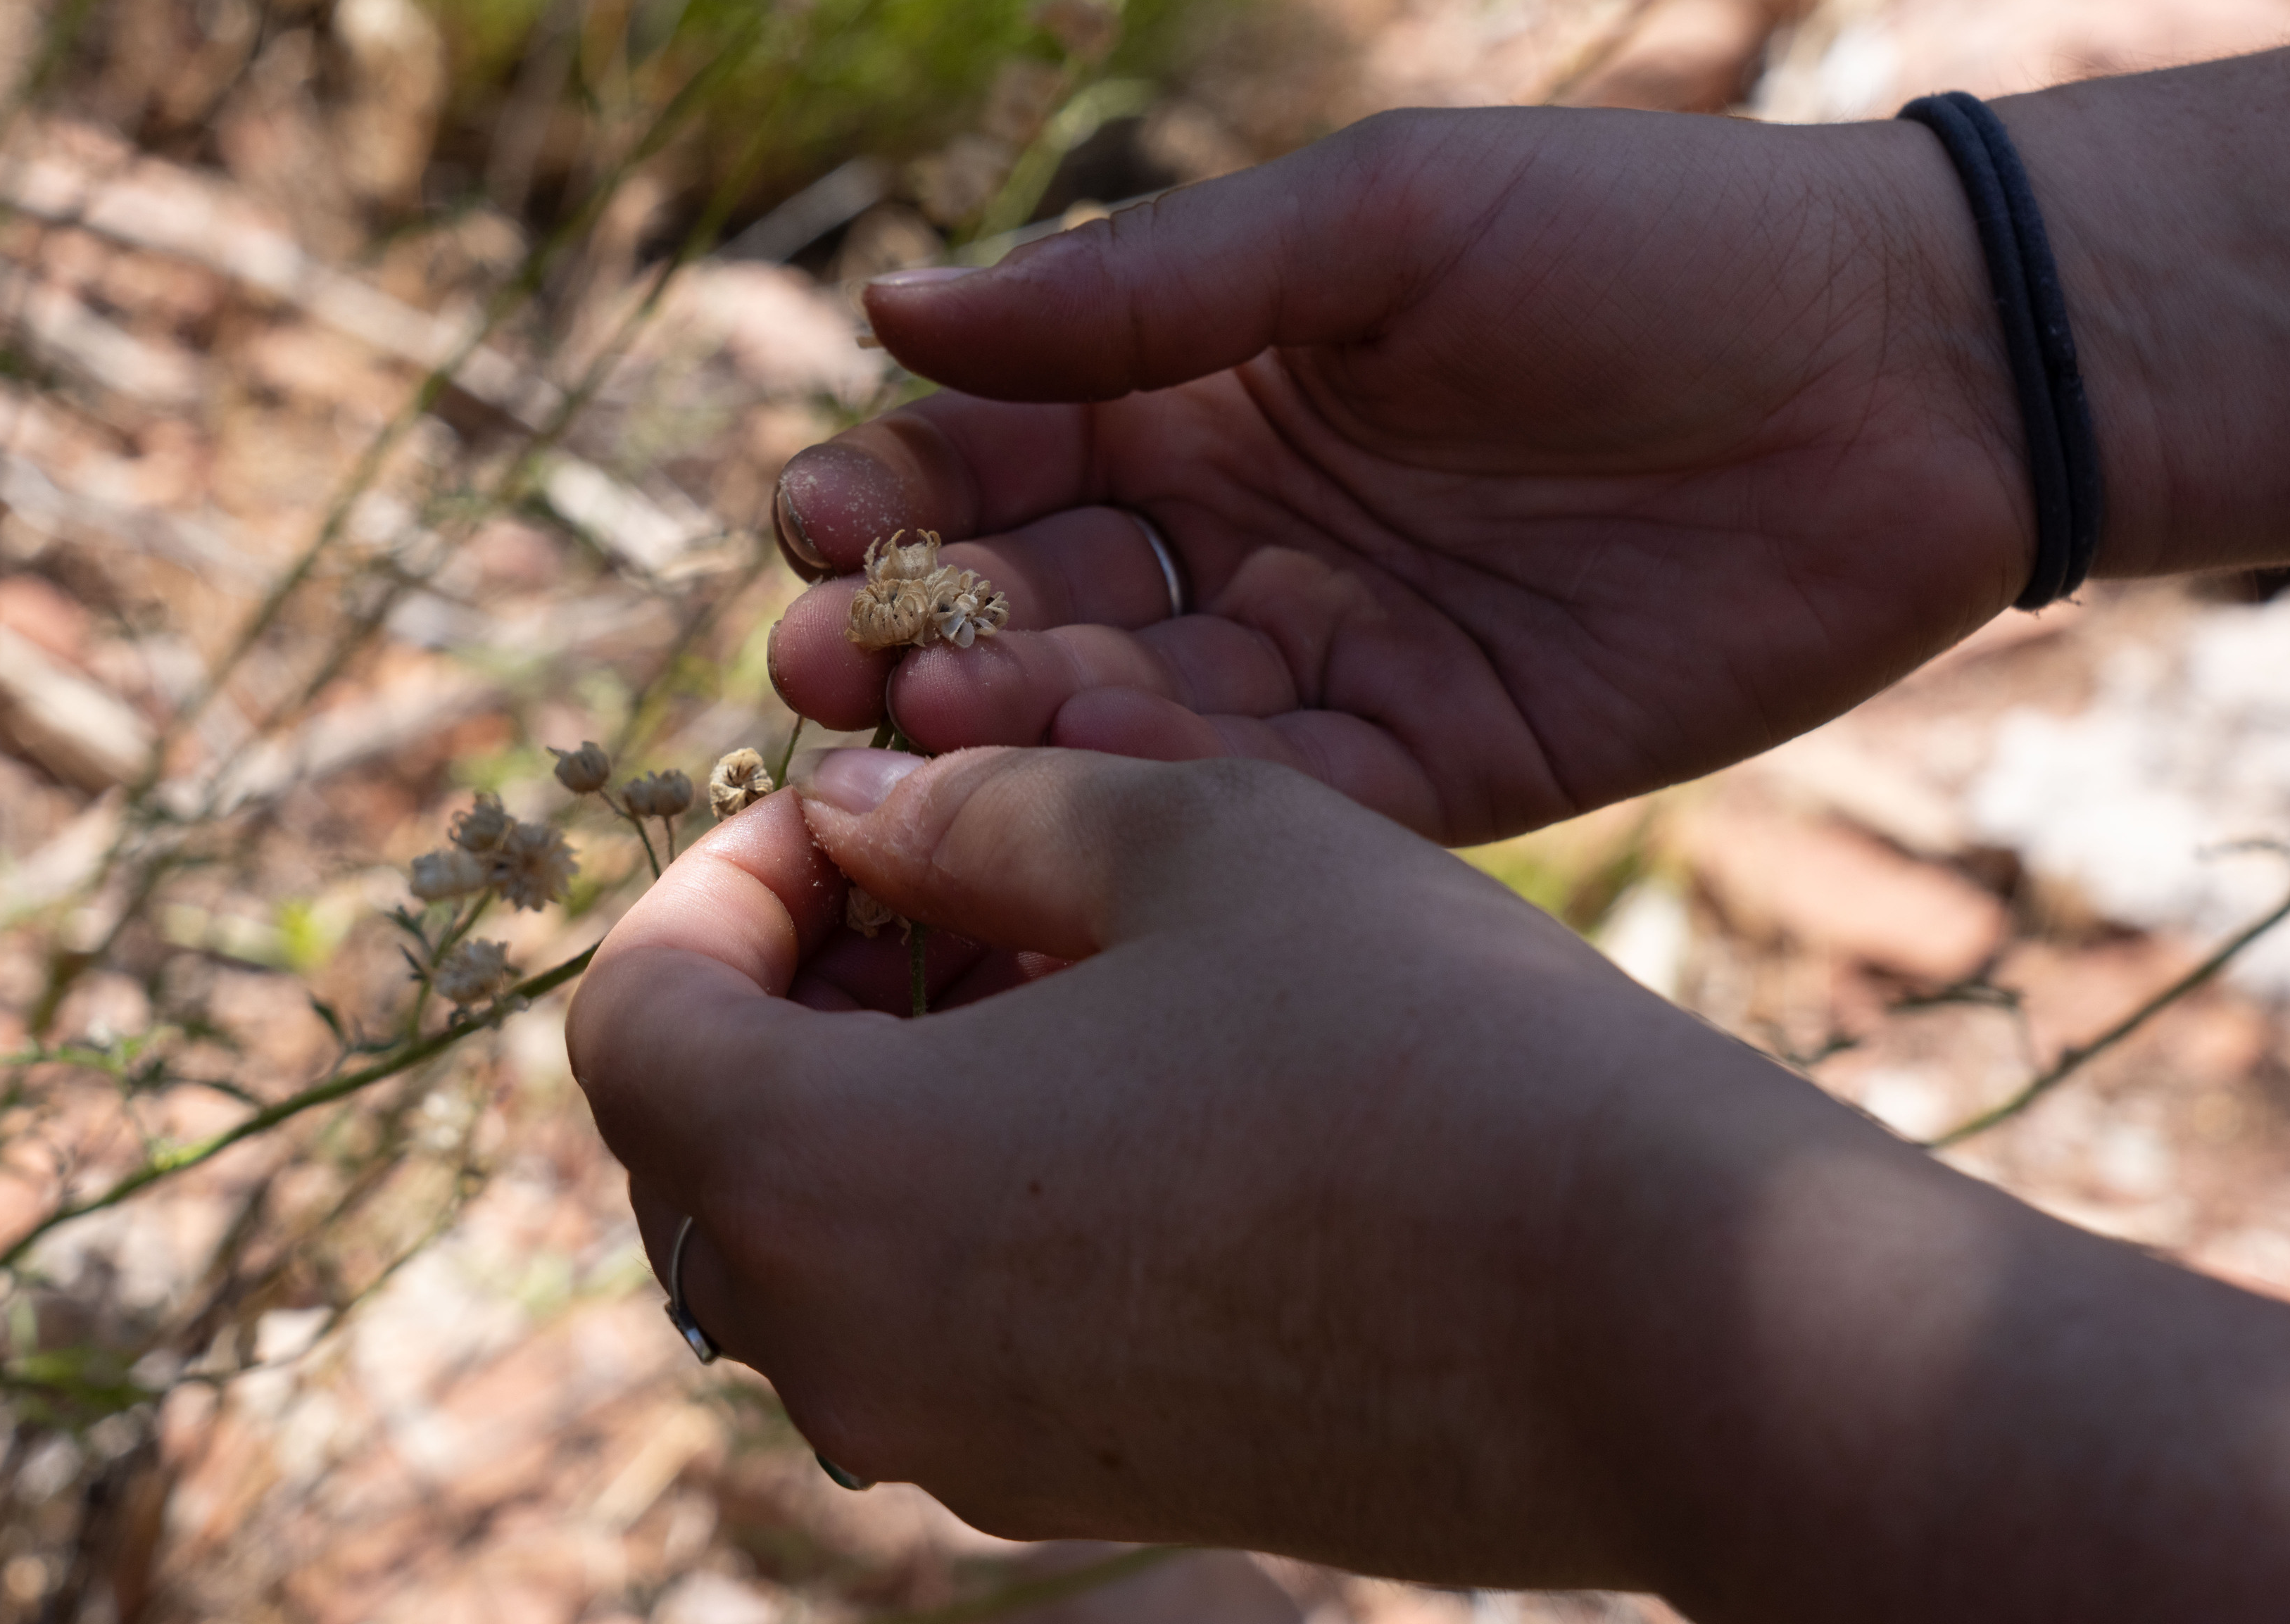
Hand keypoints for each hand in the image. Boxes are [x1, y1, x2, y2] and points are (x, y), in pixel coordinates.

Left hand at [568, 742, 1767, 1584]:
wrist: (1658, 1324)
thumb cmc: (1410, 1044)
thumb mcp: (1182, 837)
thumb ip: (972, 811)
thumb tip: (863, 816)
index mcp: (816, 1185)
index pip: (631, 1023)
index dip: (710, 883)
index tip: (843, 807)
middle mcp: (847, 1356)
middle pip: (702, 1144)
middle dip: (786, 982)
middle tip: (933, 866)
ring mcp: (959, 1446)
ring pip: (815, 1236)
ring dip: (872, 1081)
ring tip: (1040, 952)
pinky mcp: (1072, 1483)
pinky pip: (929, 1319)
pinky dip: (955, 1186)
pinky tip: (1114, 1078)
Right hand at [768, 105, 2028, 843]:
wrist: (1906, 366)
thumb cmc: (1639, 237)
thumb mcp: (1374, 219)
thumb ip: (1139, 287)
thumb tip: (887, 303)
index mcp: (1205, 385)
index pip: (994, 450)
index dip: (887, 486)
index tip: (801, 519)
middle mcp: (1239, 535)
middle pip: (1026, 599)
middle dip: (912, 626)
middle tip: (828, 657)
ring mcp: (1325, 661)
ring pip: (1121, 716)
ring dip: (1016, 718)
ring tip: (933, 707)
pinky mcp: (1427, 773)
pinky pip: (1267, 801)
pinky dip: (1170, 796)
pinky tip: (1088, 778)